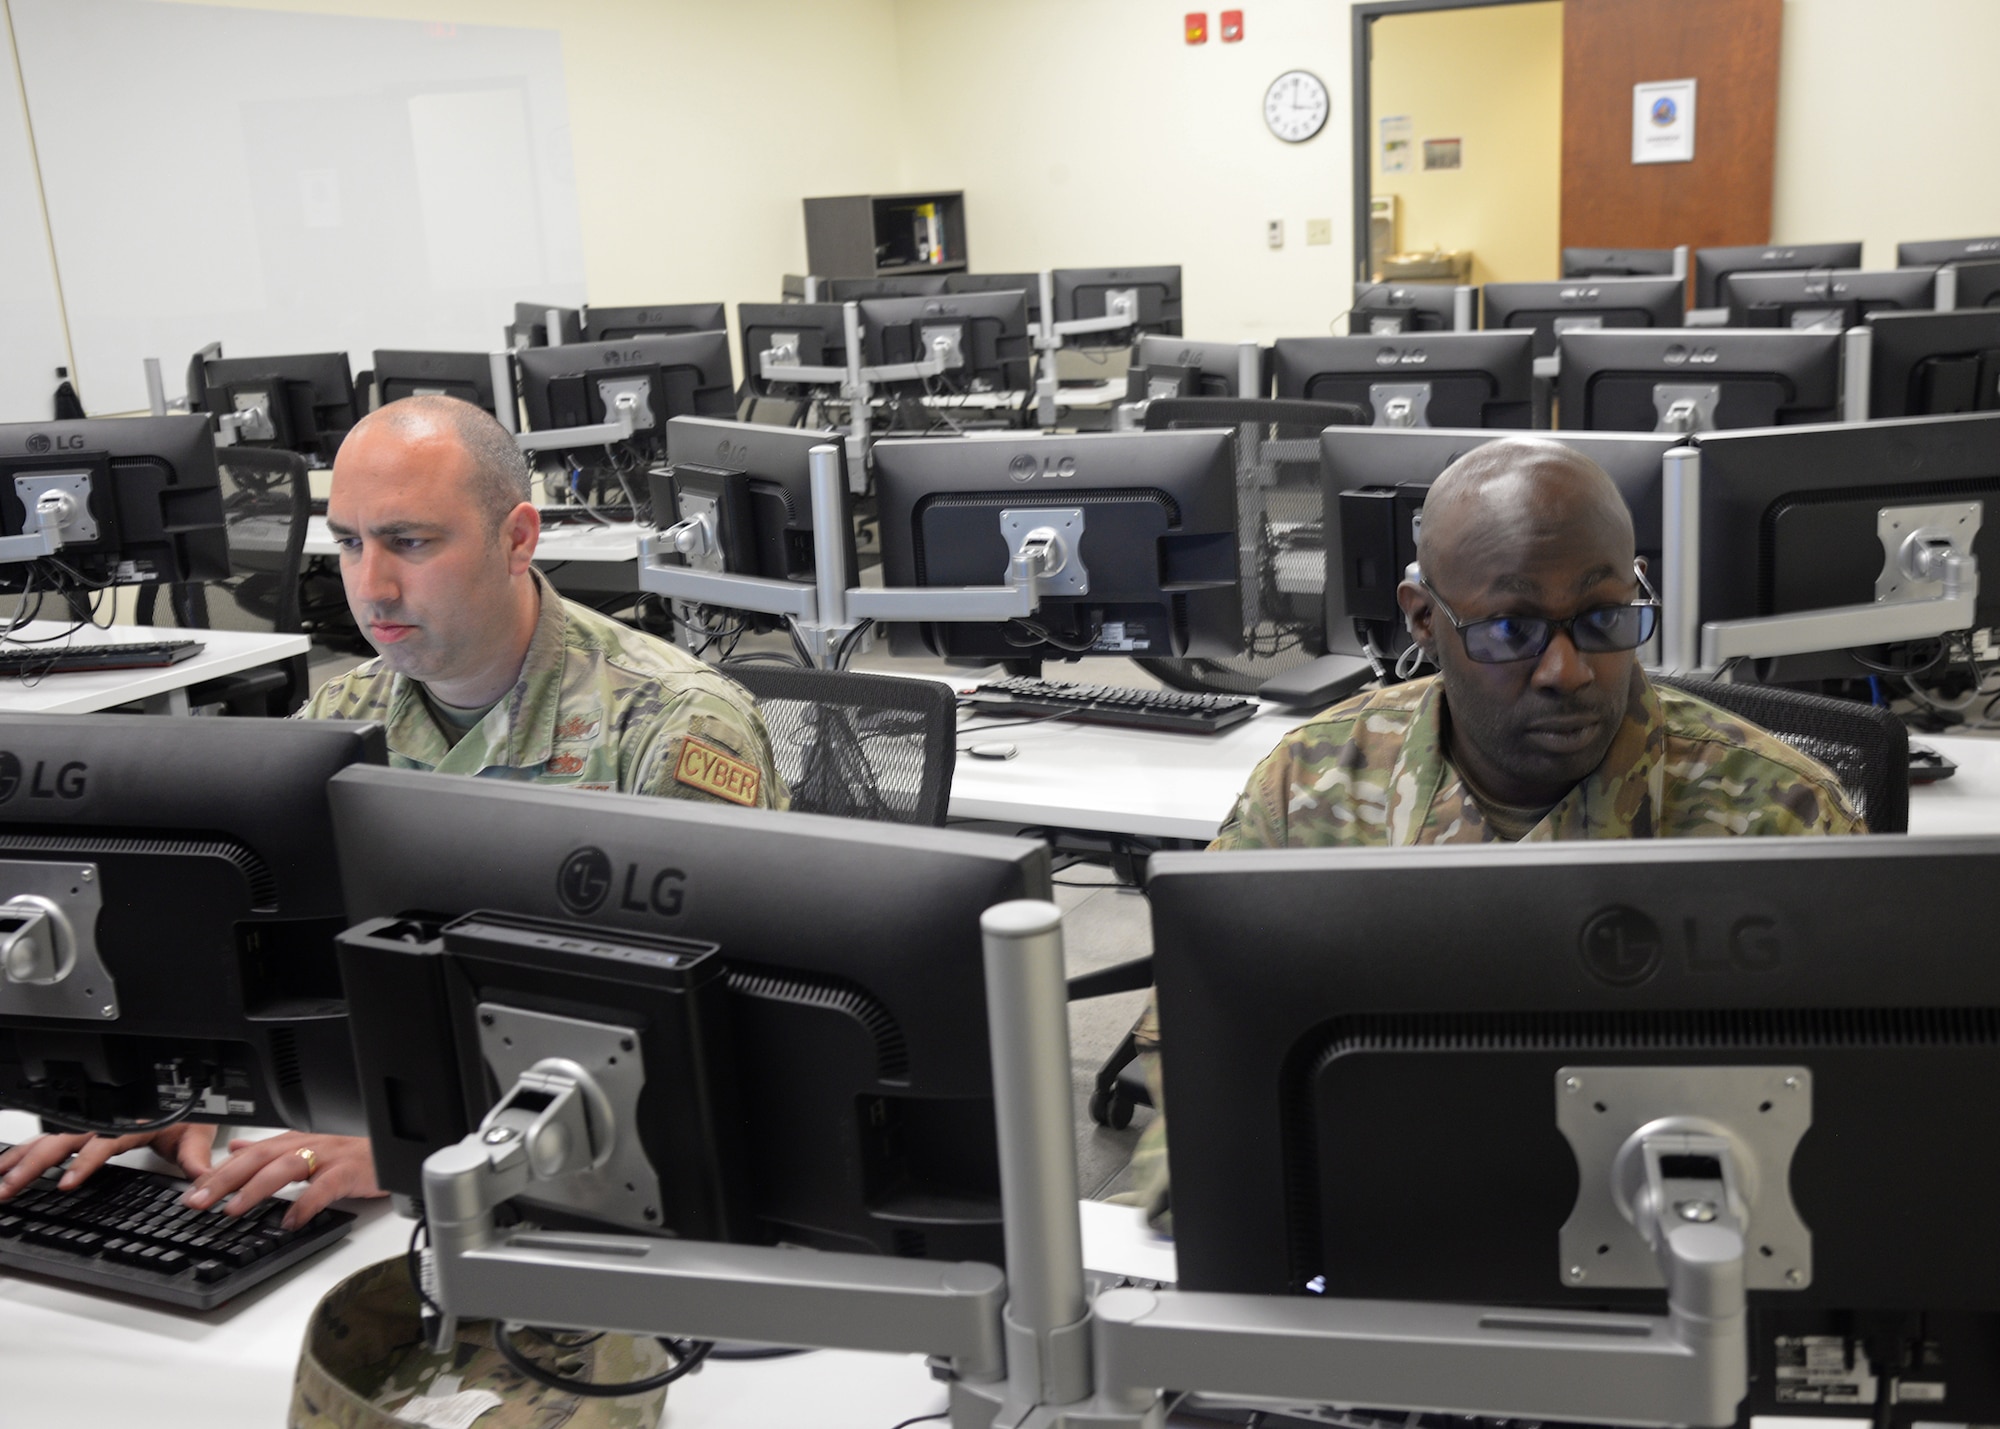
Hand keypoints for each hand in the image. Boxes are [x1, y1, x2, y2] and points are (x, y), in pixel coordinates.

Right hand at [0, 1123, 216, 1197]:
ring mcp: (86, 1127)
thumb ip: (195, 1157)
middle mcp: (103, 1123)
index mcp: (130, 1122)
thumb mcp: (195, 1132)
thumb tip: (202, 1178)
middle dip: (33, 1165)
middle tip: (9, 1188)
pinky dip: (19, 1154)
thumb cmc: (185, 1114)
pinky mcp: (77, 1132)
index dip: (84, 1162)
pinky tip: (2, 1169)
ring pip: (46, 1141)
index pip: (102, 1142)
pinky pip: (44, 1142)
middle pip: (61, 1141)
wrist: (183, 1095)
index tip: (68, 1183)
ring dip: (18, 1160)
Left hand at [183, 1132, 382, 1229]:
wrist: (396, 1153)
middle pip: (259, 1158)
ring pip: (286, 1168)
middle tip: (198, 1201)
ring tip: (233, 1209)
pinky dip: (305, 1205)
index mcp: (295, 1141)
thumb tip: (236, 1148)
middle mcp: (308, 1146)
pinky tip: (290, 1222)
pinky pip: (324, 1188)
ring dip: (256, 1189)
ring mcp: (329, 1158)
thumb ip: (270, 1150)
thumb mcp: (308, 1149)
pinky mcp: (349, 1173)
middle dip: (226, 1178)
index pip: (248, 1153)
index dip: (218, 1171)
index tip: (190, 1192)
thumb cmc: (353, 1156)